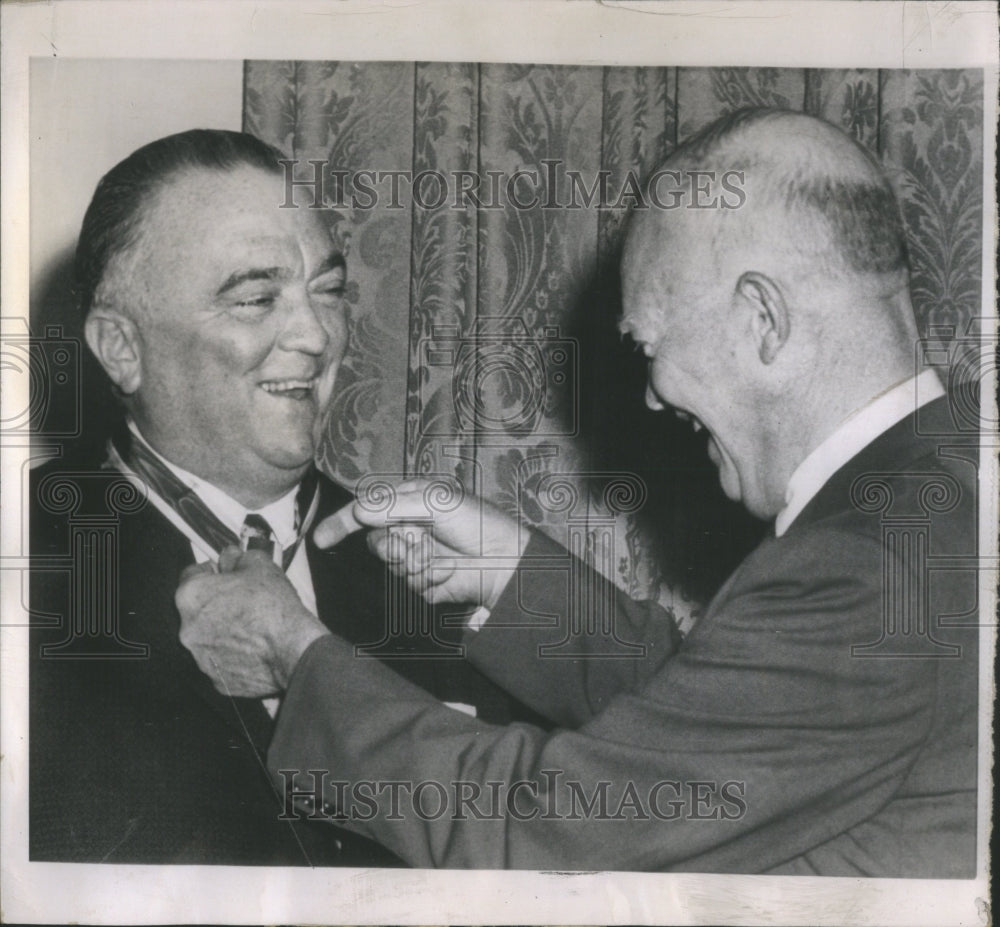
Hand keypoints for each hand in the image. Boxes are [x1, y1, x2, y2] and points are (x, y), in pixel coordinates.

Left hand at [175, 547, 330, 696]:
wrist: (291, 650)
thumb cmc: (273, 605)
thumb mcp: (260, 564)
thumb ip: (238, 557)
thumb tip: (230, 556)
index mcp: (191, 595)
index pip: (192, 574)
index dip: (212, 571)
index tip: (228, 573)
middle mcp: (187, 629)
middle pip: (199, 609)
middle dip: (218, 603)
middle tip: (245, 600)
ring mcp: (200, 658)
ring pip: (209, 637)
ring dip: (225, 630)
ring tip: (255, 627)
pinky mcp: (218, 680)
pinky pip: (223, 661)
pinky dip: (235, 655)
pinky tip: (257, 648)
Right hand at [313, 480, 530, 607]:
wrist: (504, 563)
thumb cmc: (476, 523)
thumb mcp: (436, 503)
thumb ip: (394, 505)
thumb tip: (358, 510)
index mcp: (410, 503)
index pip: (367, 511)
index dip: (341, 524)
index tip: (320, 539)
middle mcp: (410, 528)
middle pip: (376, 542)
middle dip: (394, 546)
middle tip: (419, 543)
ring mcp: (417, 557)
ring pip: (392, 567)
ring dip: (415, 564)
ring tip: (443, 558)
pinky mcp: (426, 583)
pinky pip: (411, 586)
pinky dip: (428, 581)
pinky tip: (449, 574)